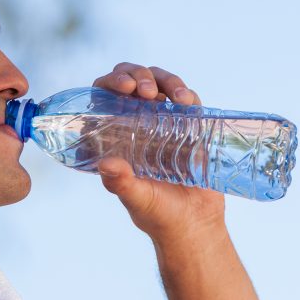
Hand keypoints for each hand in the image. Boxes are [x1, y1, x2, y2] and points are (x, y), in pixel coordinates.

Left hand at [92, 63, 225, 240]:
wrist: (195, 225)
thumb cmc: (158, 215)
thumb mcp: (137, 199)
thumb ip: (122, 183)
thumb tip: (107, 164)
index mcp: (116, 135)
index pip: (105, 96)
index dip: (111, 82)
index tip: (124, 87)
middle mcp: (138, 123)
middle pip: (133, 80)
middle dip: (137, 74)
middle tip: (145, 90)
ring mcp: (166, 121)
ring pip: (160, 82)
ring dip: (165, 80)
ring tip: (174, 97)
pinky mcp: (191, 125)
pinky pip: (188, 98)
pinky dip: (187, 93)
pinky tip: (187, 101)